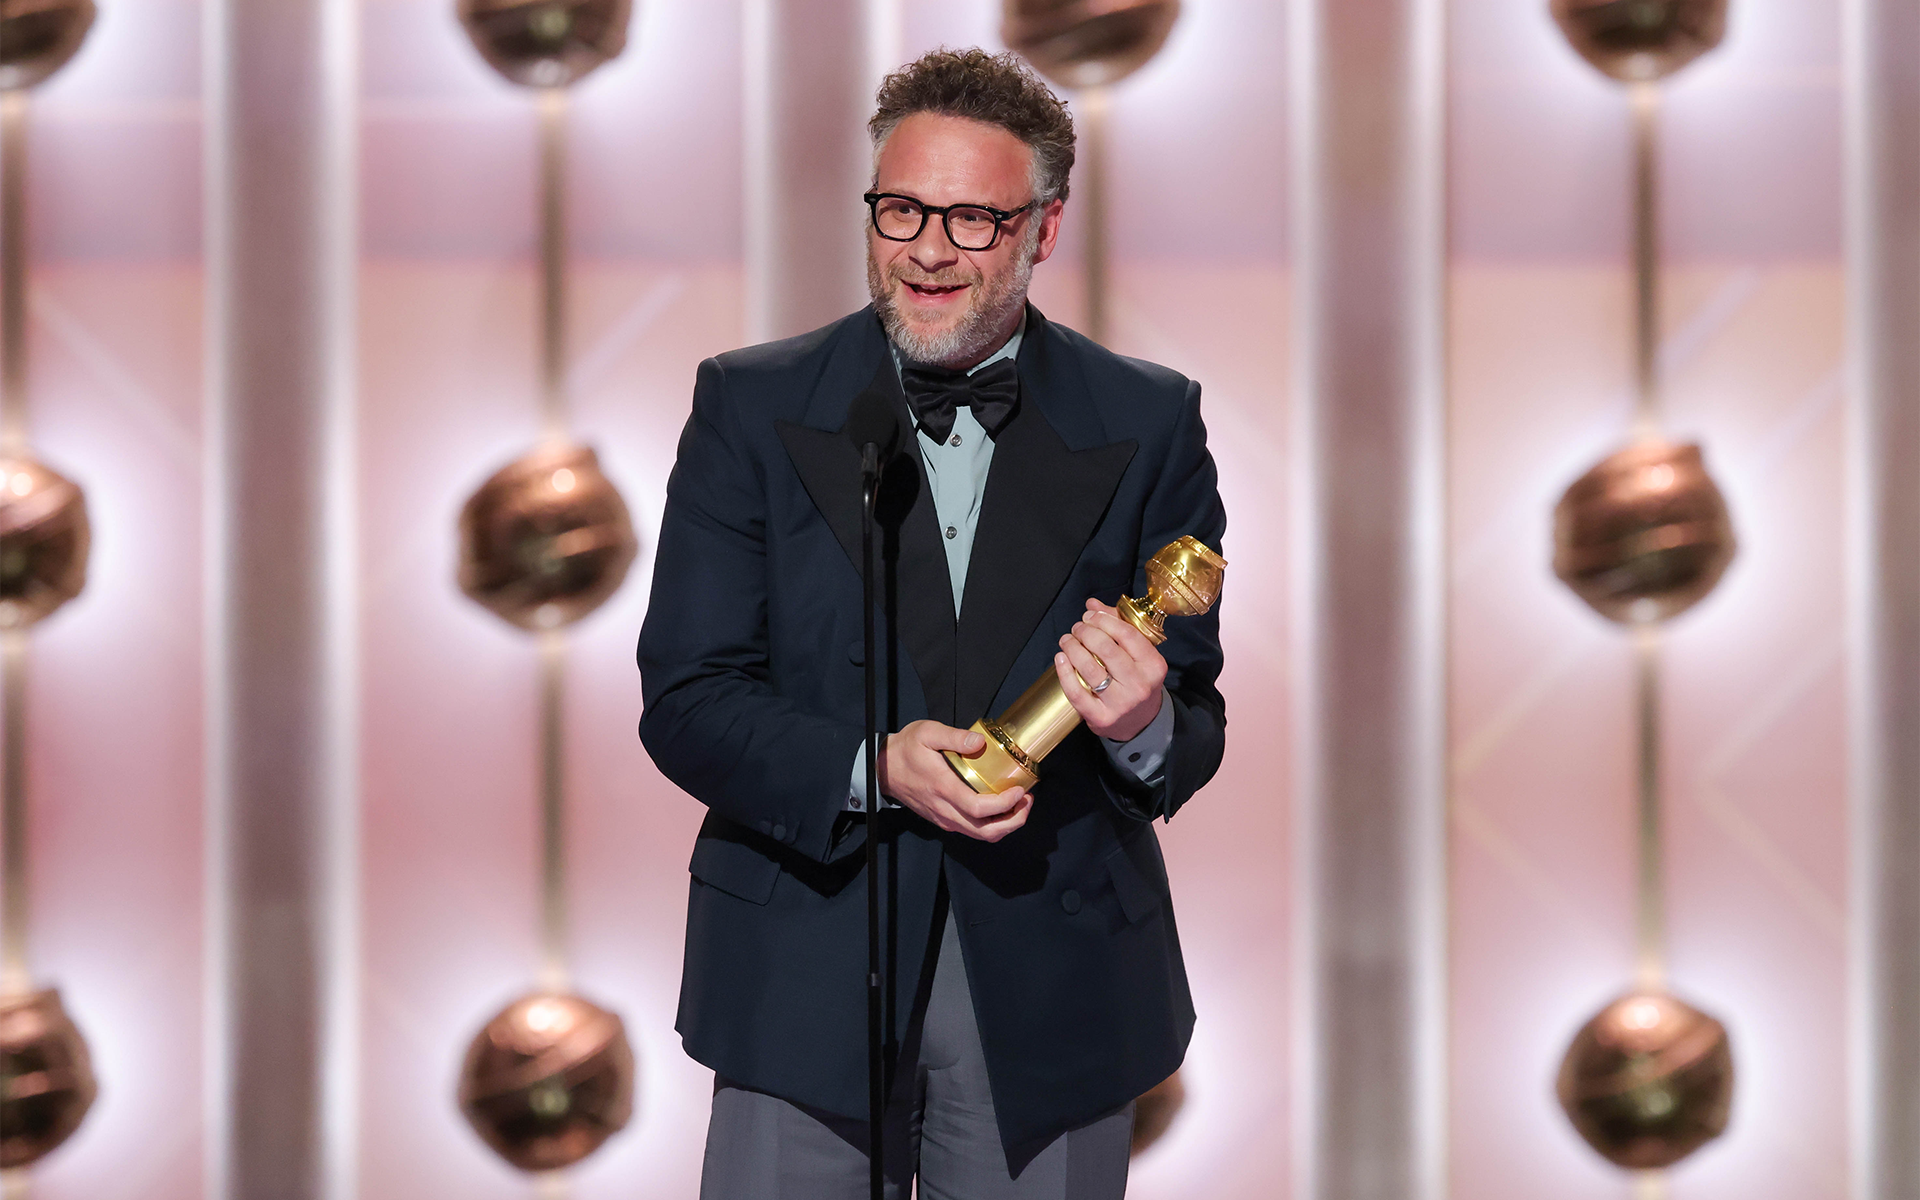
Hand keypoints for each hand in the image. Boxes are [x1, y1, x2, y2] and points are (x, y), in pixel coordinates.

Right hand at [877, 720, 1031, 841]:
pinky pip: (972, 830)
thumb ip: (954, 737)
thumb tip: (979, 742)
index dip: (1005, 804)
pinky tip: (1000, 806)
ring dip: (1005, 825)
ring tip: (1019, 804)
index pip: (979, 809)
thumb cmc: (906, 750)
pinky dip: (992, 824)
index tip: (1020, 791)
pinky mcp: (944, 819)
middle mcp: (945, 810)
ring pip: (980, 834)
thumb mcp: (927, 733)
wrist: (882, 769)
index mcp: (943, 789)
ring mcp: (944, 818)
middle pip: (985, 831)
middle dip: (1013, 821)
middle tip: (1027, 801)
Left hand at [1055, 598, 1166, 741]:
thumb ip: (1117, 625)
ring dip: (1072, 648)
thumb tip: (1092, 604)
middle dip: (1085, 632)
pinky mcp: (1101, 718)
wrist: (1141, 723)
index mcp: (1153, 665)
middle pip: (1106, 649)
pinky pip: (1076, 693)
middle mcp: (1139, 685)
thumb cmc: (1137, 680)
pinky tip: (1060, 658)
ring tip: (1066, 640)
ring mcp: (1120, 704)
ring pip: (1089, 669)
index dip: (1104, 620)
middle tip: (1077, 628)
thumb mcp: (1139, 655)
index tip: (1090, 615)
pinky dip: (1064, 672)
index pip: (1127, 634)